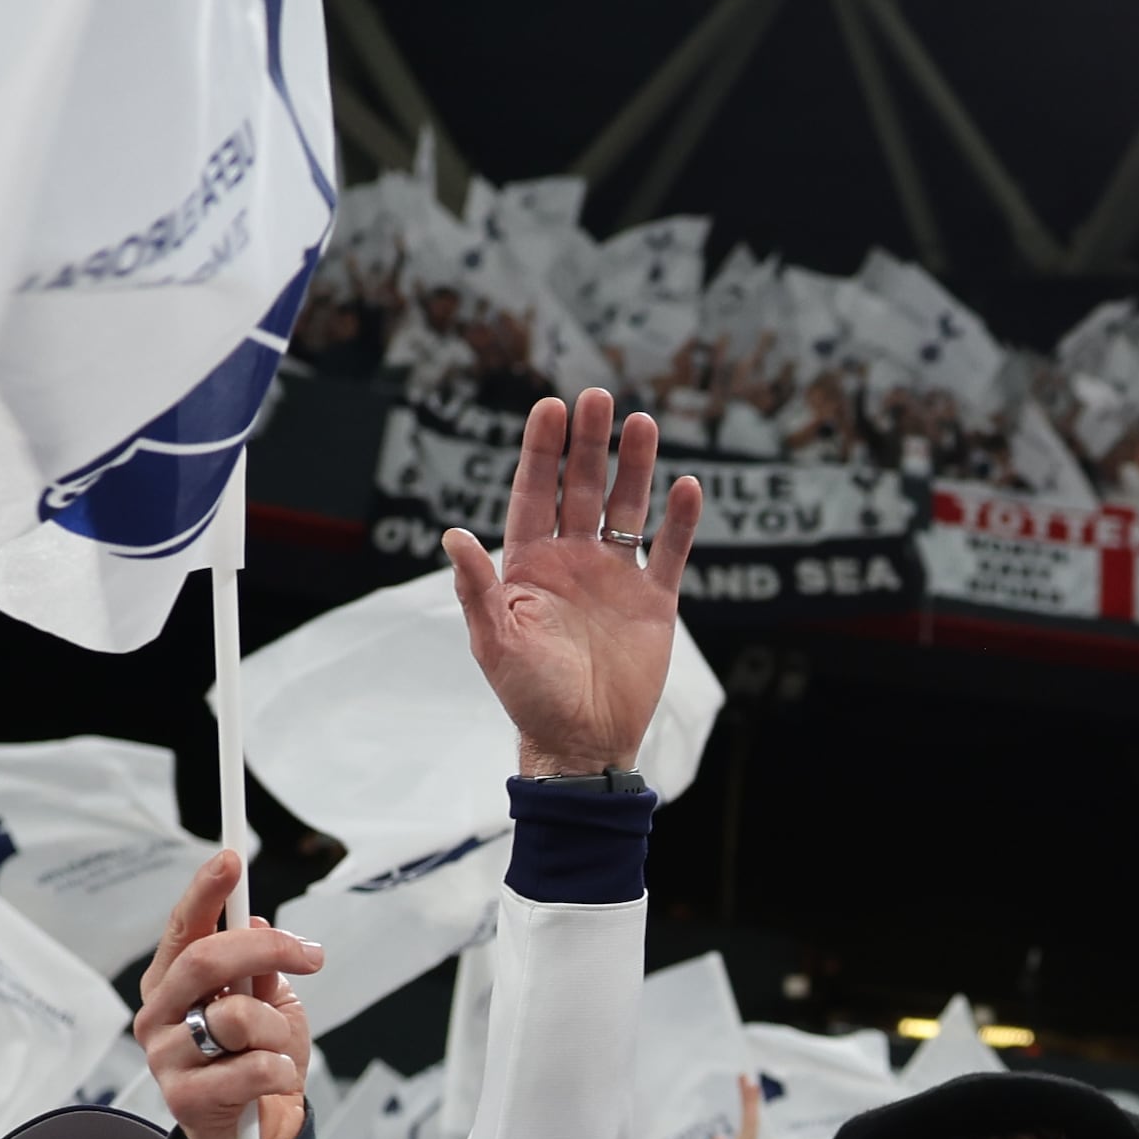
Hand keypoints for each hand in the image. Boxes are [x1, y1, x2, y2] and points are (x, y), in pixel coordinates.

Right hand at [134, 854, 321, 1138]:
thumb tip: (257, 920)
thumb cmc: (259, 1065)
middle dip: (266, 948)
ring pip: (237, 1017)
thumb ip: (258, 968)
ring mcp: (166, 1058)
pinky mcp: (185, 1099)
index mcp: (173, 986)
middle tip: (308, 953)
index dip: (204, 893)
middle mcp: (160, 1015)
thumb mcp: (268, 1007)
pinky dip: (279, 1070)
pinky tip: (273, 1081)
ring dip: (276, 1030)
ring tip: (276, 1049)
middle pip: (206, 960)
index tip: (231, 859)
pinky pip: (252, 1067)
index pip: (182, 929)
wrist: (260, 1138)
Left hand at [443, 387, 708, 776]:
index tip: (550, 408)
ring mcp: (614, 577)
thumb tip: (452, 536)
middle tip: (598, 397)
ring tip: (643, 423)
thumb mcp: (494, 641)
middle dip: (589, 443)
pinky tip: (686, 487)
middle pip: (582, 488)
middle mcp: (572, 561)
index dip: (541, 452)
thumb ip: (477, 588)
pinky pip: (669, 551)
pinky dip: (679, 521)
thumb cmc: (529, 695)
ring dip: (635, 467)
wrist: (582, 741)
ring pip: (627, 508)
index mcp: (529, 564)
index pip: (534, 493)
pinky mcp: (653, 601)